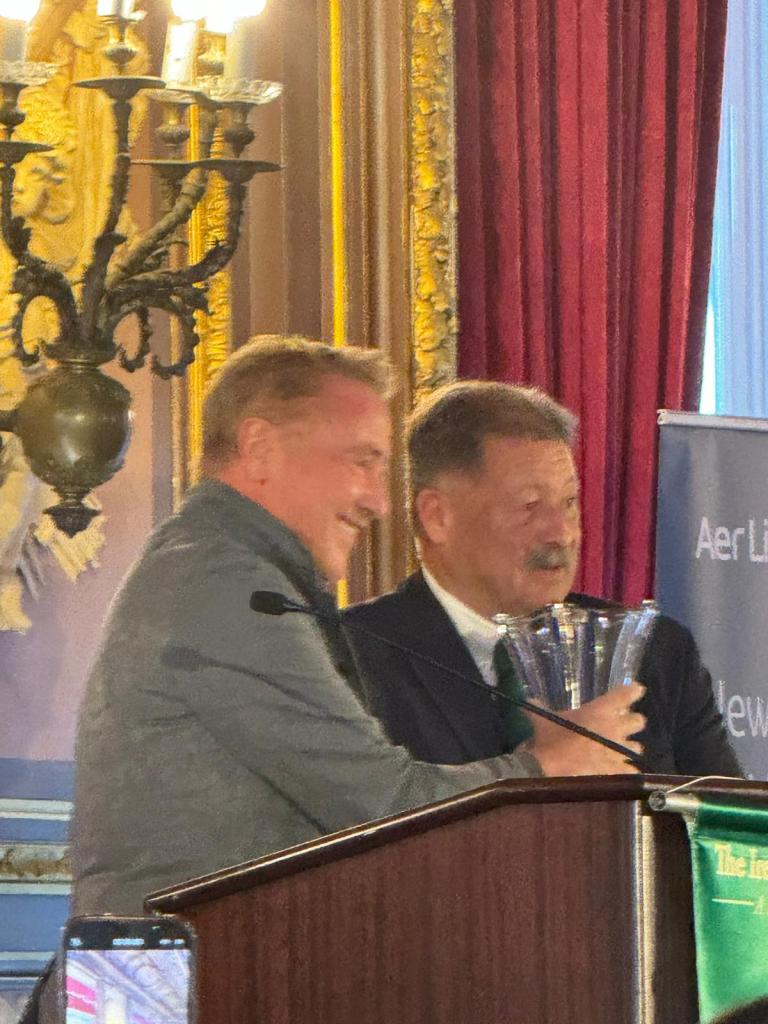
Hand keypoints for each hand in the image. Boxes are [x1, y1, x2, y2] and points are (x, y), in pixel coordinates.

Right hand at [529, 682, 645, 776]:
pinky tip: (616, 771)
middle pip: (638, 720)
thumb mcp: (542, 720)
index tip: (636, 690)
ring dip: (628, 747)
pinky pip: (630, 769)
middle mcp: (615, 727)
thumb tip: (530, 699)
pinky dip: (624, 770)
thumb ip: (539, 707)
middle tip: (620, 725)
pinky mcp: (617, 771)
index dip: (633, 691)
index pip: (626, 694)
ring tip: (618, 751)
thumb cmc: (549, 740)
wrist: (550, 770)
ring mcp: (619, 751)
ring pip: (637, 746)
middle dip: (631, 722)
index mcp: (600, 710)